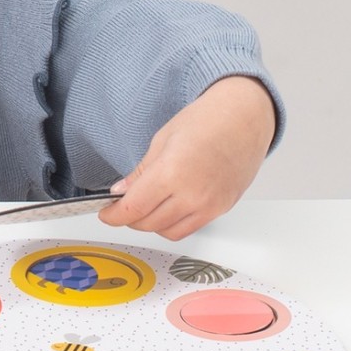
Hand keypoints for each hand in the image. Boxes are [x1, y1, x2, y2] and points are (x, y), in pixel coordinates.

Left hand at [97, 76, 276, 240]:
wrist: (244, 118)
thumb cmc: (206, 120)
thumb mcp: (161, 140)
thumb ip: (140, 172)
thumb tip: (121, 192)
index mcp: (171, 173)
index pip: (133, 209)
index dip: (113, 216)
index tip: (106, 213)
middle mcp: (192, 195)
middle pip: (148, 223)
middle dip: (129, 218)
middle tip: (121, 207)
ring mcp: (209, 205)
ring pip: (169, 231)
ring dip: (151, 224)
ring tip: (145, 207)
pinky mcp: (222, 209)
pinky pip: (190, 228)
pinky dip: (173, 224)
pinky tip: (167, 209)